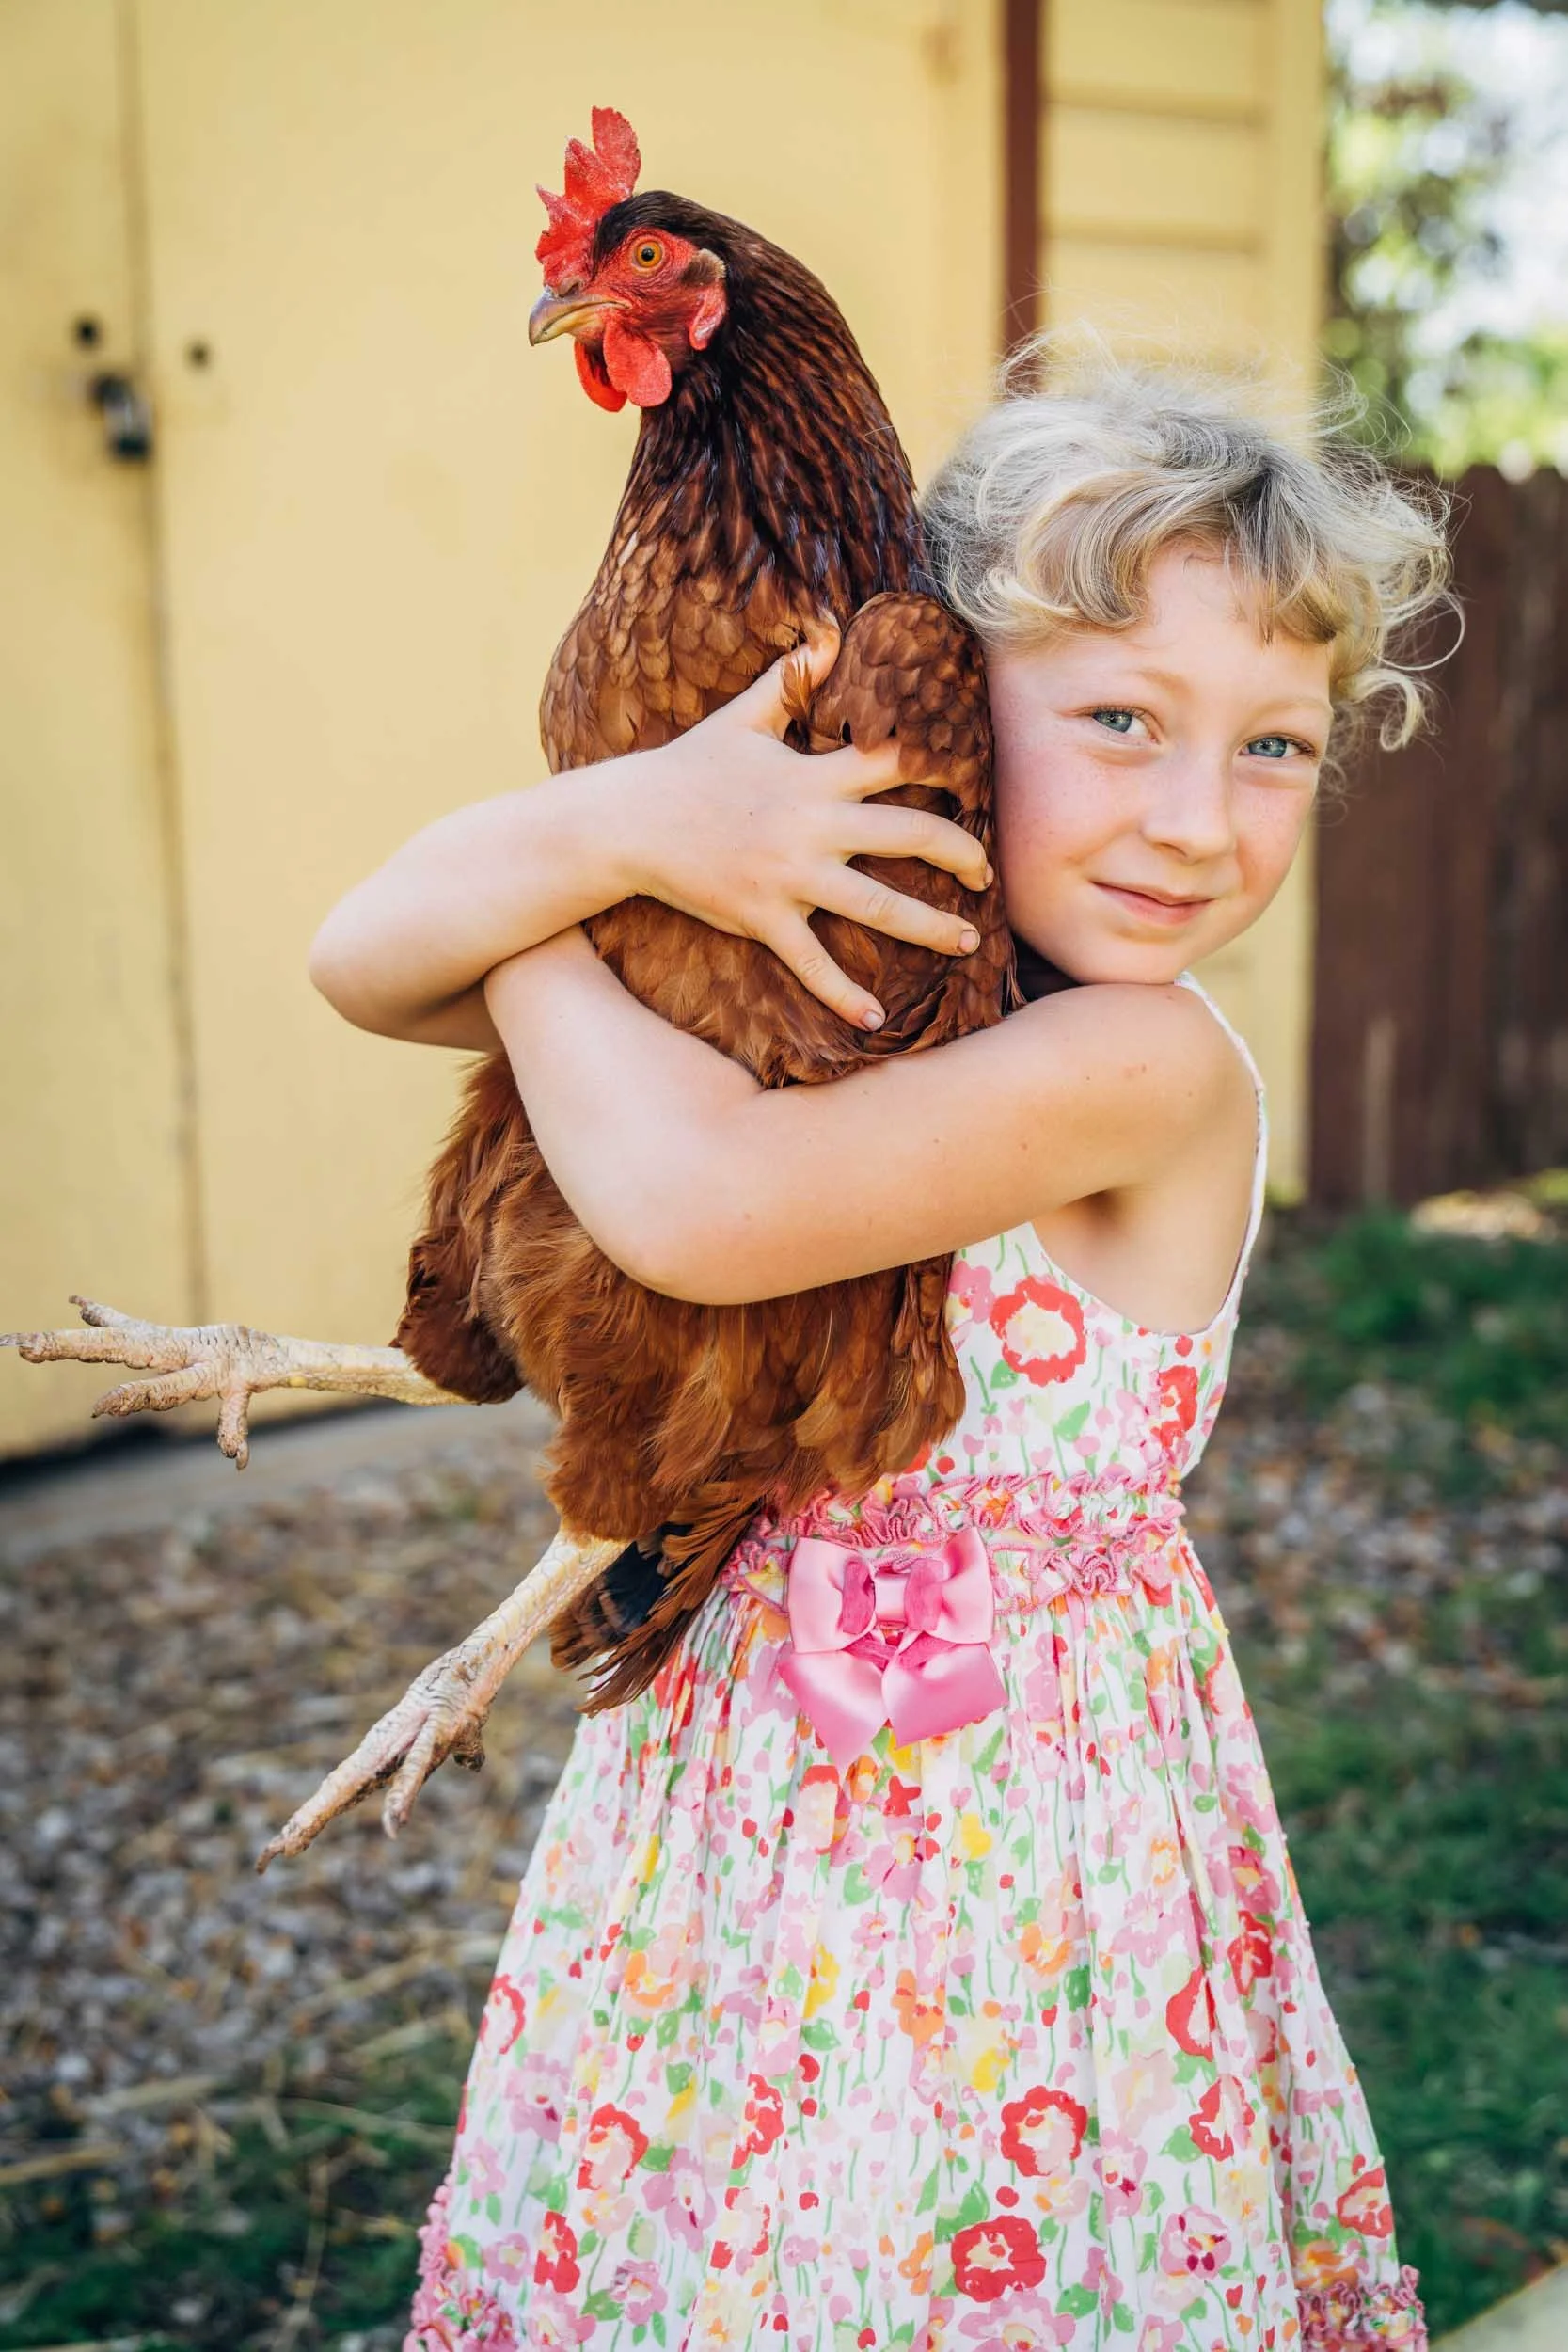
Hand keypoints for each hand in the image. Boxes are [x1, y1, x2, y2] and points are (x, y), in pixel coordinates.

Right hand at [624, 635, 992, 1029]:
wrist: (628, 822)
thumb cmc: (685, 769)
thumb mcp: (739, 717)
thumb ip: (788, 680)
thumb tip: (826, 634)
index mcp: (813, 776)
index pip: (895, 763)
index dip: (943, 767)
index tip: (977, 782)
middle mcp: (813, 826)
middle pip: (909, 835)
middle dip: (960, 854)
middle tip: (988, 875)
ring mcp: (791, 876)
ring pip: (879, 906)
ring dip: (931, 928)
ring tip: (967, 944)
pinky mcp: (764, 918)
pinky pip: (813, 963)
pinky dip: (843, 996)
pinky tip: (874, 1022)